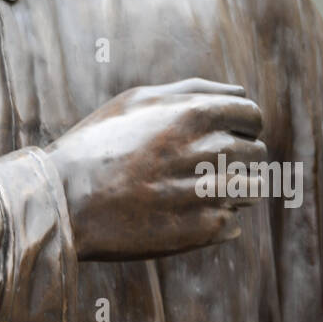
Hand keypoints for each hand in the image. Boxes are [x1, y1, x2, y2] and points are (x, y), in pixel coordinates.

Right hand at [45, 78, 265, 260]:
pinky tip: (177, 215)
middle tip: (196, 167)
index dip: (241, 125)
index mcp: (196, 114)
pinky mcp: (206, 230)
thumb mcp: (137, 101)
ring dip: (230, 190)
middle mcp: (210, 150)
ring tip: (189, 191)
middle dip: (236, 158)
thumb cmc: (98, 144)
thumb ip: (193, 91)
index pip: (253, 116)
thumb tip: (239, 95)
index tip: (221, 135)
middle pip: (257, 153)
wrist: (65, 200)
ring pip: (253, 190)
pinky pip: (233, 224)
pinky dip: (214, 221)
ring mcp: (211, 193)